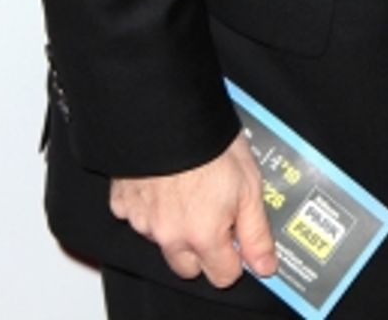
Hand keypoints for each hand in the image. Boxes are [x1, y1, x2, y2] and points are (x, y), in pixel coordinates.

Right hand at [109, 133, 276, 286]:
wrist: (168, 112)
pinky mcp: (122, 203)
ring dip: (176, 225)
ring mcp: (142, 220)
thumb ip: (256, 231)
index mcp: (202, 236)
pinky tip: (164, 181)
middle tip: (214, 212)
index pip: (222, 276)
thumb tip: (265, 264)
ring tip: (190, 187)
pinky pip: (137, 216)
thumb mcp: (250, 185)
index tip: (238, 236)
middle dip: (204, 248)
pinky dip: (150, 205)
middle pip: (189, 266)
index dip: (236, 257)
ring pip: (163, 240)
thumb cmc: (210, 142)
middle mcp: (169, 235)